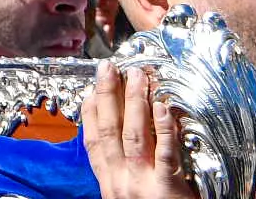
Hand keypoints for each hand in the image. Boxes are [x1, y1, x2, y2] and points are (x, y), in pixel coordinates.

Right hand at [85, 63, 194, 198]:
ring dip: (134, 102)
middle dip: (107, 96)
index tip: (89, 91)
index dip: (89, 114)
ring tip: (137, 76)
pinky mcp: (167, 190)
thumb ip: (123, 179)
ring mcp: (141, 184)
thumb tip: (116, 157)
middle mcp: (120, 182)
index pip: (93, 143)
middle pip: (109, 131)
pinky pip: (165, 154)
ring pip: (134, 135)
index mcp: (110, 185)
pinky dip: (163, 129)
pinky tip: (164, 108)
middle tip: (109, 68)